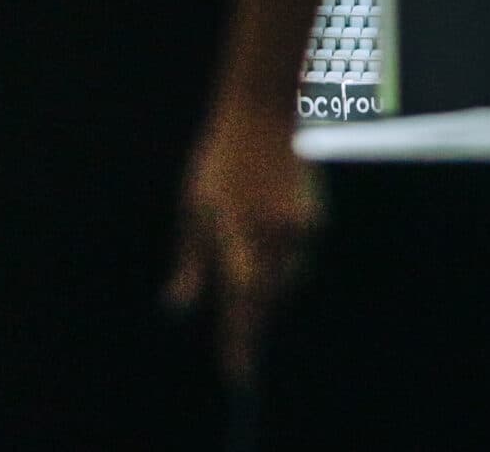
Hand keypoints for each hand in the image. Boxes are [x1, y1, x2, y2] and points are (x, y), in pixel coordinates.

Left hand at [162, 101, 319, 385]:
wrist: (262, 113)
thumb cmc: (218, 161)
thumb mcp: (192, 205)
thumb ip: (189, 260)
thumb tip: (177, 306)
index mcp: (229, 229)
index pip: (236, 300)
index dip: (238, 340)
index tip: (237, 377)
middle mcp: (264, 233)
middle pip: (263, 298)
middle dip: (250, 314)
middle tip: (236, 326)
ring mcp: (293, 228)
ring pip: (283, 281)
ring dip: (267, 284)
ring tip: (248, 245)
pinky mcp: (312, 222)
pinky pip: (296, 259)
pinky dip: (282, 259)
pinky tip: (269, 227)